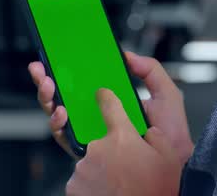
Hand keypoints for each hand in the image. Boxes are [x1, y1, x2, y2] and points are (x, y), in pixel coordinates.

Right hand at [27, 51, 193, 161]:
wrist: (174, 162)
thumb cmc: (171, 133)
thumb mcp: (165, 93)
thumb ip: (149, 70)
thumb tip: (126, 55)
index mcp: (112, 100)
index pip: (85, 82)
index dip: (70, 69)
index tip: (59, 54)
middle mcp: (97, 116)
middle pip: (65, 96)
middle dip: (48, 80)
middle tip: (41, 68)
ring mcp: (89, 132)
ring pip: (59, 114)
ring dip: (47, 98)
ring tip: (48, 85)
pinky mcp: (86, 150)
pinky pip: (63, 137)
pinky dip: (57, 123)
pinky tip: (61, 112)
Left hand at [66, 89, 184, 195]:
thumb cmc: (155, 191)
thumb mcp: (168, 159)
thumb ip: (157, 137)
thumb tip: (149, 131)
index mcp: (122, 136)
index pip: (109, 105)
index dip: (106, 97)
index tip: (102, 94)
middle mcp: (98, 148)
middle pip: (101, 140)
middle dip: (110, 152)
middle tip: (125, 169)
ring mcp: (83, 168)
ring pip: (91, 162)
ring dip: (101, 170)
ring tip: (118, 185)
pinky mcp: (74, 187)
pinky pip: (82, 181)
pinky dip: (92, 186)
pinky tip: (107, 192)